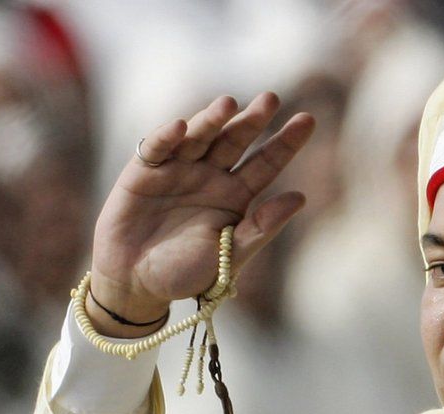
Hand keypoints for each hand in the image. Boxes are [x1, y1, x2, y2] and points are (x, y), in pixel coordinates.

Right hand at [88, 93, 314, 337]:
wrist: (135, 284)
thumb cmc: (186, 274)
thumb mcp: (230, 255)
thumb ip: (261, 227)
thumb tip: (300, 198)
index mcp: (236, 194)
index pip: (266, 163)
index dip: (286, 142)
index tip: (308, 119)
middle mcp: (211, 175)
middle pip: (235, 141)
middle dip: (252, 120)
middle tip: (272, 99)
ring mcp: (178, 169)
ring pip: (200, 136)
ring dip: (212, 119)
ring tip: (229, 104)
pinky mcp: (144, 171)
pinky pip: (156, 148)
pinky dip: (166, 136)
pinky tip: (181, 126)